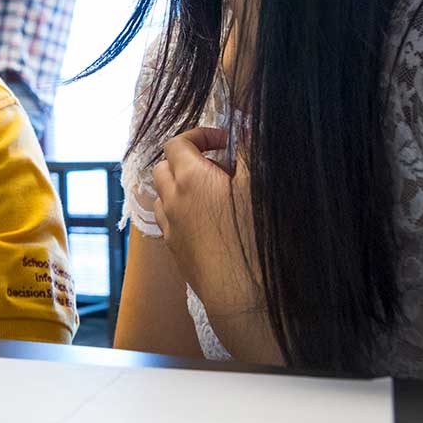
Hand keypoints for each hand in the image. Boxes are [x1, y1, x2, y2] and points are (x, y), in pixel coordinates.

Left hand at [150, 126, 264, 321]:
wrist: (241, 293)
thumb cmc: (251, 236)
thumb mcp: (258, 184)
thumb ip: (249, 151)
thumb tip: (245, 129)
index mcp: (188, 178)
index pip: (176, 143)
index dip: (199, 135)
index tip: (224, 142)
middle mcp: (170, 200)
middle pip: (164, 167)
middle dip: (187, 159)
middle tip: (221, 167)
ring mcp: (170, 227)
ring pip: (164, 195)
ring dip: (182, 186)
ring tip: (215, 193)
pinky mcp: (175, 250)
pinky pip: (170, 220)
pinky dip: (183, 211)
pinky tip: (211, 220)